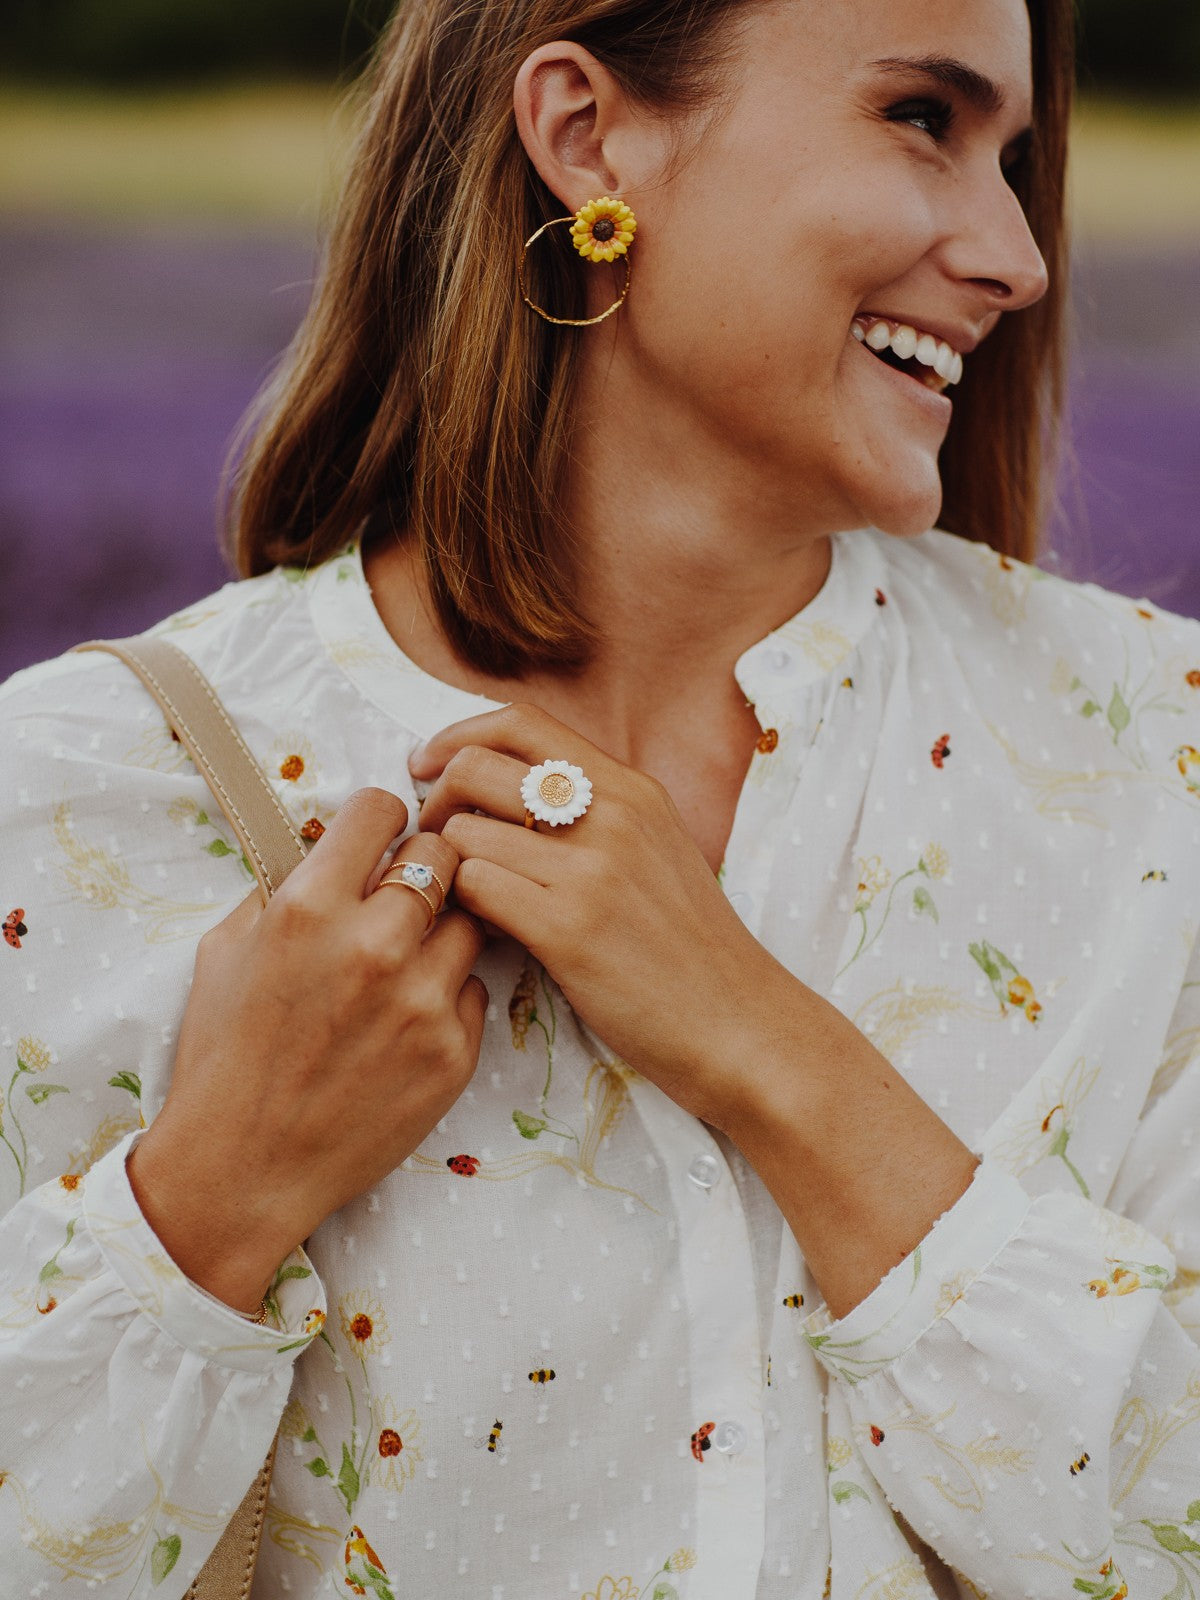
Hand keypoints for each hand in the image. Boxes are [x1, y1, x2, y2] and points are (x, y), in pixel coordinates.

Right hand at [128, 789, 487, 1311]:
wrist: (243, 1170)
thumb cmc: (226, 1057)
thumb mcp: (226, 950)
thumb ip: (284, 887)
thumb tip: (332, 846)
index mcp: (308, 909)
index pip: (381, 809)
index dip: (381, 818)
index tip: (379, 837)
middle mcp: (373, 946)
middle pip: (443, 854)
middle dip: (425, 864)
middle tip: (406, 891)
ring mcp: (422, 1001)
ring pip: (472, 917)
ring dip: (444, 927)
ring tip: (408, 957)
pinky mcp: (453, 1052)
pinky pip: (475, 988)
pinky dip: (449, 993)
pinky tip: (409, 1017)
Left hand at [410, 704, 799, 1129]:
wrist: (740, 1023)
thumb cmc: (692, 950)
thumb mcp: (657, 851)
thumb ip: (596, 815)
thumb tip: (508, 796)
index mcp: (632, 789)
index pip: (522, 722)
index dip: (458, 734)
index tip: (428, 765)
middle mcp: (612, 815)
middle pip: (478, 766)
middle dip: (435, 801)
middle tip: (431, 842)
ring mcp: (591, 870)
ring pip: (466, 832)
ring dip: (445, 864)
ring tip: (459, 896)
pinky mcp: (569, 929)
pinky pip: (475, 887)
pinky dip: (460, 905)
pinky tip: (480, 929)